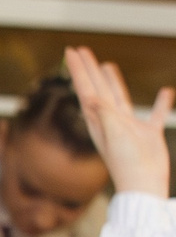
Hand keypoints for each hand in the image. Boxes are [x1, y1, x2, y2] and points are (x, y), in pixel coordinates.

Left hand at [67, 46, 173, 201]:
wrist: (143, 186)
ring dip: (113, 82)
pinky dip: (161, 103)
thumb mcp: (114, 135)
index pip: (86, 89)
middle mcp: (111, 122)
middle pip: (98, 89)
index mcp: (99, 120)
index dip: (80, 69)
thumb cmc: (127, 163)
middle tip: (82, 51)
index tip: (71, 50)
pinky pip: (156, 114)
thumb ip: (104, 114)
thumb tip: (90, 97)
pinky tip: (165, 92)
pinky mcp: (148, 135)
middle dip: (90, 70)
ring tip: (108, 65)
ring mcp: (129, 127)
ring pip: (120, 97)